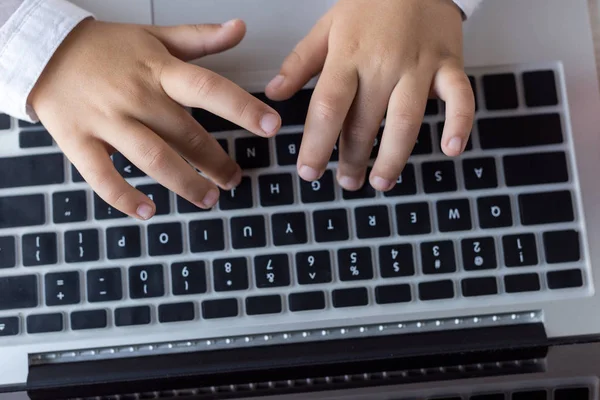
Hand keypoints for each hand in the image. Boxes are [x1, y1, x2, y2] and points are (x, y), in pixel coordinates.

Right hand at [30, 18, 281, 219]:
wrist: (44, 51)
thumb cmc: (107, 48)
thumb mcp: (154, 37)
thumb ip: (199, 38)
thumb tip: (241, 28)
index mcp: (158, 70)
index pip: (207, 88)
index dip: (242, 108)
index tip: (272, 127)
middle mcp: (136, 96)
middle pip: (186, 134)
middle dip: (217, 162)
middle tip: (234, 179)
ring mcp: (106, 121)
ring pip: (153, 159)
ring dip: (185, 184)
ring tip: (208, 199)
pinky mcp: (78, 141)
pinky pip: (102, 176)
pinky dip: (125, 198)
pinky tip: (148, 211)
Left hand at [266, 0, 474, 190]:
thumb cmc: (370, 4)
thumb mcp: (328, 26)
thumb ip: (300, 62)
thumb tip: (274, 93)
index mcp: (348, 55)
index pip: (327, 107)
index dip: (316, 144)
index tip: (308, 172)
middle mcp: (382, 64)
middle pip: (364, 122)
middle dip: (352, 159)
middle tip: (346, 183)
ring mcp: (418, 65)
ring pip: (405, 119)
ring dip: (393, 157)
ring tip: (381, 182)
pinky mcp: (449, 64)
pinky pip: (459, 96)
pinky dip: (459, 123)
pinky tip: (450, 150)